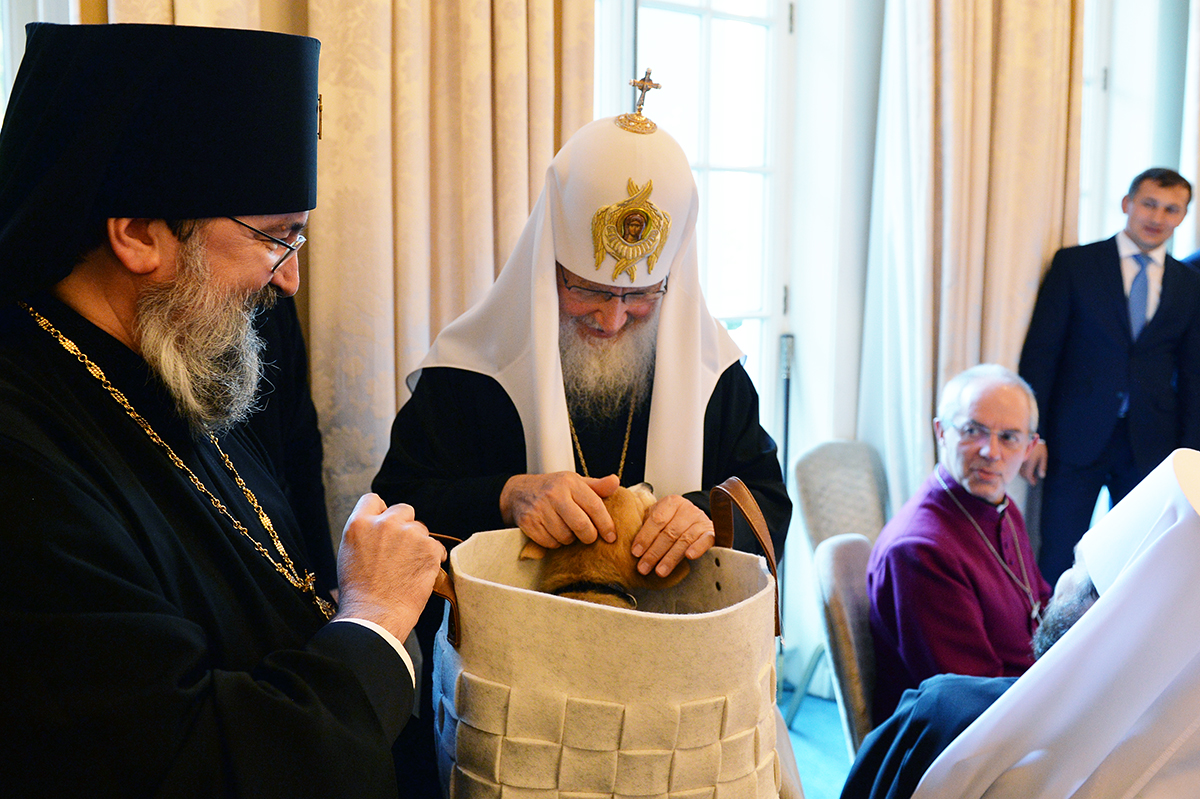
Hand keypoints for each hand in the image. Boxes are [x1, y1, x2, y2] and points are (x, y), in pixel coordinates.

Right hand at [334, 494, 445, 641]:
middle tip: (401, 550)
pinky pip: (437, 546)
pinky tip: (422, 574)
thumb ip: (364, 535)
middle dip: (404, 526)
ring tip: (408, 569)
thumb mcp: (349, 554)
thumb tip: (377, 528)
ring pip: (421, 529)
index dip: (381, 511)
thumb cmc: (359, 594)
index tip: (385, 523)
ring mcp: (409, 534)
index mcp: (359, 524)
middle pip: (403, 510)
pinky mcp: (429, 548)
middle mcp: (385, 523)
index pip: (373, 499)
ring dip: (418, 544)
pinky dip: (433, 558)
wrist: (374, 617)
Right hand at [500, 472, 618, 546]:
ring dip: (570, 539)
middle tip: (589, 537)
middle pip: (581, 525)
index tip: (611, 536)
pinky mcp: (528, 522)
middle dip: (589, 536)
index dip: (606, 524)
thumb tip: (616, 482)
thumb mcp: (575, 483)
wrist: (519, 492)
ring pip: (565, 537)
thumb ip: (597, 486)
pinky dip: (555, 543)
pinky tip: (553, 532)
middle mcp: (554, 494)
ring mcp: (539, 508)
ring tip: (567, 529)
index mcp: (570, 482)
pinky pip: (550, 543)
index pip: (594, 506)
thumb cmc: (554, 489)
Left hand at [630, 495, 715, 576]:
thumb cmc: (673, 521)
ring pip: (684, 540)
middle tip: (643, 567)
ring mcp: (700, 520)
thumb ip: (647, 526)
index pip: (656, 519)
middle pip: (669, 532)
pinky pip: (705, 540)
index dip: (645, 537)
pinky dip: (698, 548)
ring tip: (659, 571)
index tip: (636, 552)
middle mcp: (687, 509)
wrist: (697, 520)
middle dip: (654, 552)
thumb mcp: (659, 518)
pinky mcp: (711, 532)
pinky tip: (689, 557)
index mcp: (671, 502)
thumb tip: (629, 545)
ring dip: (670, 557)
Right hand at [1020, 440, 1048, 484]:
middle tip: (1033, 479)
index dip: (1031, 480)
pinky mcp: (1017, 457)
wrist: (1030, 436)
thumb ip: (1042, 466)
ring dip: (1025, 474)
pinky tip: (1026, 468)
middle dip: (1028, 478)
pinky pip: (1018, 466)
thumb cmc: (1039, 447)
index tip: (1034, 483)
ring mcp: (1019, 460)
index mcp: (1029, 464)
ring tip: (1030, 474)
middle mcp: (1022, 463)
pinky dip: (1022, 469)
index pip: (1028, 475)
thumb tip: (1042, 476)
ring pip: (1020, 470)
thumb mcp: (1043, 456)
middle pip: (1023, 474)